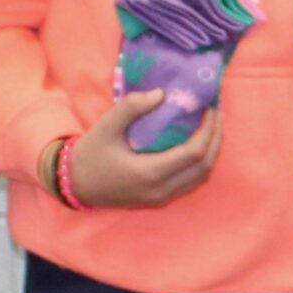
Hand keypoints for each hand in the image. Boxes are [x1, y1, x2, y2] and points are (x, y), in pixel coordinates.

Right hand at [57, 91, 222, 208]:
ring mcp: (162, 198)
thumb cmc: (90, 154)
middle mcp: (162, 190)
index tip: (211, 108)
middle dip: (215, 139)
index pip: (194, 153)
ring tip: (212, 126)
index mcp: (150, 173)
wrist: (75, 185)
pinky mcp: (160, 199)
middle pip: (204, 166)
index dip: (208, 130)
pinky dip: (200, 163)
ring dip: (211, 152)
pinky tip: (198, 143)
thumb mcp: (106, 127)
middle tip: (217, 114)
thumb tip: (161, 93)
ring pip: (201, 177)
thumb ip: (132, 108)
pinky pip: (190, 182)